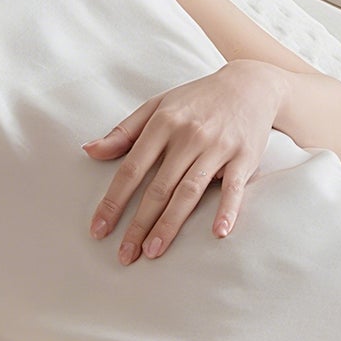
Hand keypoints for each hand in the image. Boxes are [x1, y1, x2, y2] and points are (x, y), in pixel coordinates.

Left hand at [82, 60, 284, 262]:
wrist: (250, 84)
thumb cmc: (196, 100)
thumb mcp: (156, 106)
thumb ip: (123, 132)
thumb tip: (89, 151)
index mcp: (162, 124)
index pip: (131, 169)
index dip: (113, 202)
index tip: (98, 230)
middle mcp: (188, 137)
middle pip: (158, 188)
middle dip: (139, 224)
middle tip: (125, 255)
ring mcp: (217, 148)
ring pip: (189, 192)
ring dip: (170, 224)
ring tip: (153, 251)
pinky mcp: (244, 158)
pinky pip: (234, 189)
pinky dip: (227, 210)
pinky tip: (218, 233)